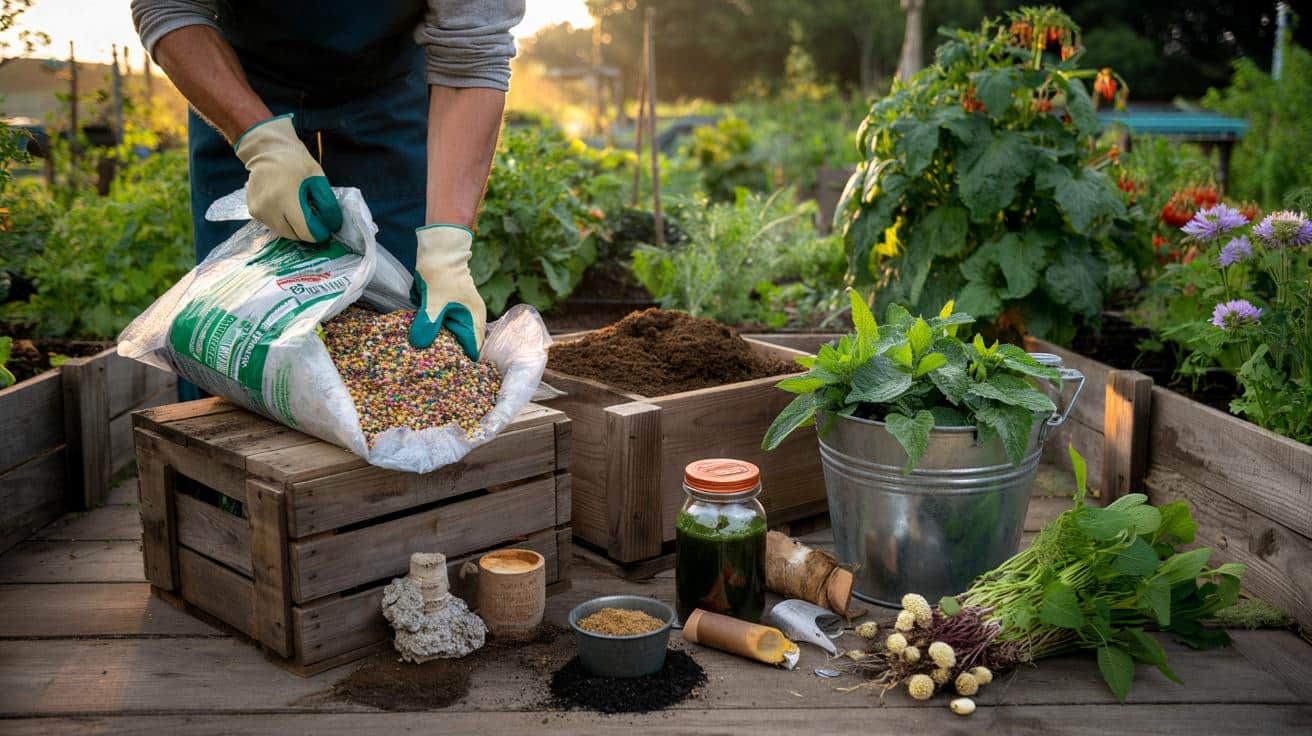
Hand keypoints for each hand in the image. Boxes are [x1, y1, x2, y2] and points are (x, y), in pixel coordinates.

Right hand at [233, 114, 341, 242]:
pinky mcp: (252, 211)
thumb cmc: (295, 162)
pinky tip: (286, 207)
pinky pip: (272, 225)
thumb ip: (327, 203)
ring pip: (282, 232)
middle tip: (314, 219)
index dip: (318, 233)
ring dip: (293, 227)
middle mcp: (269, 207)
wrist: (267, 150)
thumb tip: (333, 225)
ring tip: (299, 210)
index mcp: (286, 197)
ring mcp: (258, 210)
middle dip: (306, 232)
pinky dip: (282, 221)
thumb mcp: (317, 178)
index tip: (325, 227)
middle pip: (293, 235)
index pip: (305, 231)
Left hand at [409, 224, 486, 358]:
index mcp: (474, 320)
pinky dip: (441, 333)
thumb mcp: (432, 303)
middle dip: (453, 358)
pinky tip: (428, 339)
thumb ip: (427, 325)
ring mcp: (465, 313)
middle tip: (436, 371)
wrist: (441, 250)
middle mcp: (473, 319)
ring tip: (431, 360)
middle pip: (466, 346)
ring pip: (457, 336)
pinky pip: (449, 326)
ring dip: (446, 345)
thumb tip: (419, 345)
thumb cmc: (440, 276)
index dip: (463, 364)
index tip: (450, 375)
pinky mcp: (454, 307)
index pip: (474, 351)